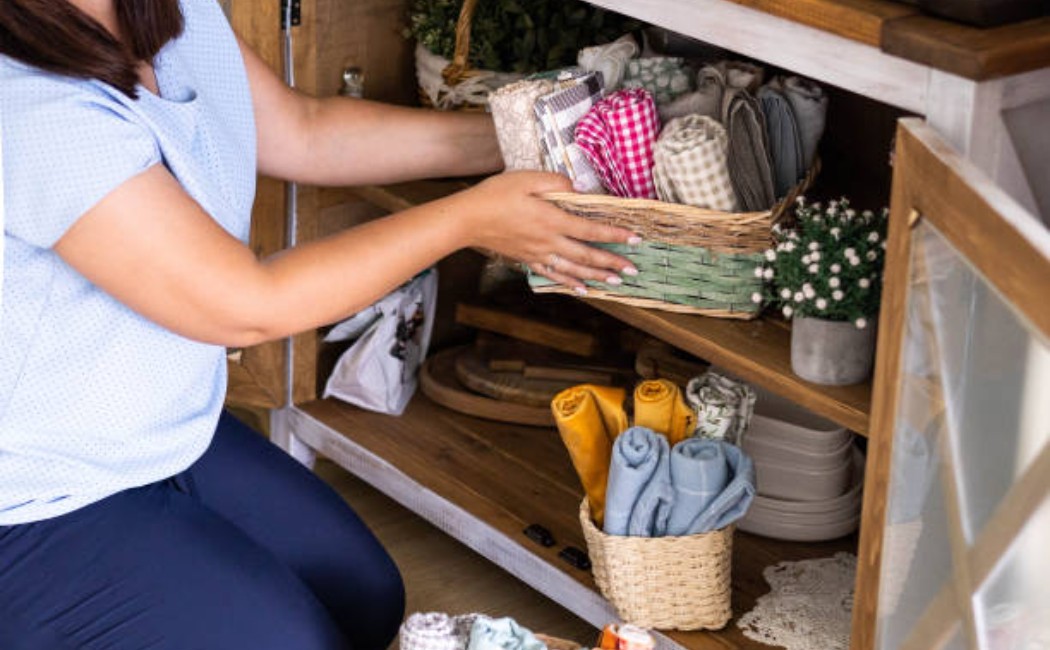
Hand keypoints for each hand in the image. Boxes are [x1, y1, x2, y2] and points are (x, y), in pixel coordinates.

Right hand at [456, 171, 639, 292]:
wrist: (468, 219)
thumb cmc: (496, 194)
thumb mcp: (527, 178)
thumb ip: (556, 183)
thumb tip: (578, 191)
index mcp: (552, 219)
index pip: (591, 229)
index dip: (615, 234)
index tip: (635, 238)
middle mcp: (549, 240)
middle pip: (587, 254)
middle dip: (613, 262)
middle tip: (633, 269)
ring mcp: (539, 253)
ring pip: (574, 268)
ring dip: (597, 276)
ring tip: (617, 282)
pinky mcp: (528, 259)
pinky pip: (554, 274)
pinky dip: (570, 282)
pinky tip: (582, 289)